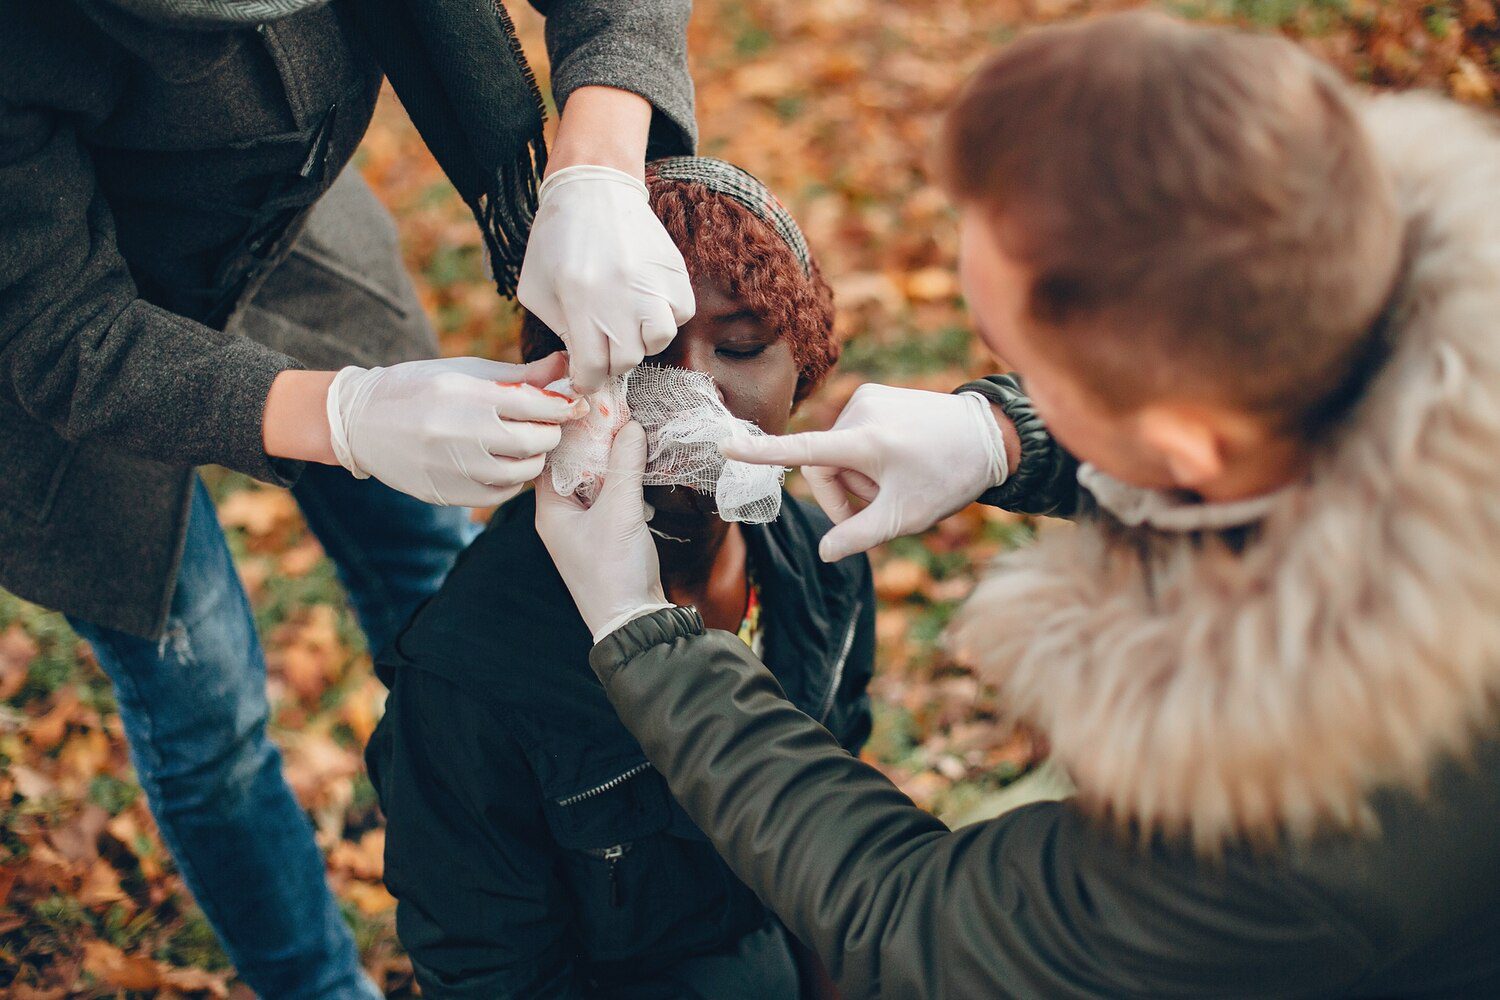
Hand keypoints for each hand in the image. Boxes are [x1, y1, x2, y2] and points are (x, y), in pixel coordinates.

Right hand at [327, 353, 585, 506]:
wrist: (359, 423)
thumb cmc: (418, 388)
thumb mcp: (464, 371)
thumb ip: (518, 374)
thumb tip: (564, 366)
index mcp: (467, 395)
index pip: (536, 403)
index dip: (563, 405)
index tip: (572, 404)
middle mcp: (461, 434)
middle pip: (536, 441)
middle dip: (551, 433)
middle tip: (549, 426)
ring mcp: (454, 468)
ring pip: (522, 473)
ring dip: (534, 460)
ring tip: (527, 445)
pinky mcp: (447, 494)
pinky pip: (499, 494)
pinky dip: (511, 481)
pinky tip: (504, 465)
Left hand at [517, 165, 694, 392]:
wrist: (593, 189)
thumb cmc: (556, 241)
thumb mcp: (537, 288)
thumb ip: (558, 330)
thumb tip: (580, 363)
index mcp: (580, 300)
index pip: (593, 368)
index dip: (587, 380)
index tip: (585, 376)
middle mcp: (621, 295)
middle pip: (626, 359)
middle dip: (611, 359)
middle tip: (603, 344)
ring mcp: (653, 283)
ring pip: (659, 340)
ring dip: (641, 339)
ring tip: (627, 322)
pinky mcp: (676, 271)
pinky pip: (680, 314)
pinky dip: (665, 315)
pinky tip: (646, 301)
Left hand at [535, 422, 673, 642]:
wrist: (633, 623)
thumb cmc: (615, 571)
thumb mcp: (620, 512)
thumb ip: (625, 466)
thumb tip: (630, 426)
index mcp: (550, 512)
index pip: (549, 458)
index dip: (568, 430)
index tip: (589, 404)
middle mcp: (561, 518)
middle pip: (572, 467)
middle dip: (594, 442)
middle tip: (614, 413)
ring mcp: (583, 528)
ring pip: (593, 482)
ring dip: (611, 461)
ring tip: (629, 433)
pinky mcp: (605, 536)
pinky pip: (609, 498)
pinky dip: (622, 481)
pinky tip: (639, 467)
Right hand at [720, 384, 1008, 562]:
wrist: (988, 434)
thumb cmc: (948, 478)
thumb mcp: (906, 516)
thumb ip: (860, 536)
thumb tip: (825, 553)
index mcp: (866, 442)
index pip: (803, 451)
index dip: (762, 453)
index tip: (725, 446)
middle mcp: (861, 413)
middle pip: (821, 465)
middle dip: (840, 494)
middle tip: (874, 514)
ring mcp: (869, 399)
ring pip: (836, 451)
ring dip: (856, 476)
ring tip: (896, 482)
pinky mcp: (876, 394)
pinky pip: (852, 433)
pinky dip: (865, 455)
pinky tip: (898, 461)